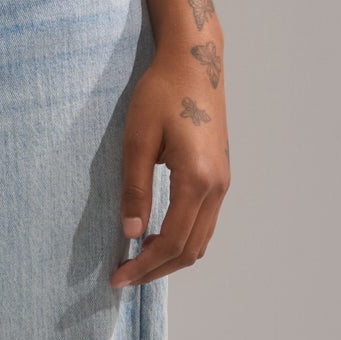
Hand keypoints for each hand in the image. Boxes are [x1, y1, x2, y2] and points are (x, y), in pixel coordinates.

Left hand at [110, 35, 229, 285]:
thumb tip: (131, 233)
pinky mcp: (220, 175)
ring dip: (171, 257)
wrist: (195, 63)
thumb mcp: (137, 139)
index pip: (172, 242)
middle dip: (156, 269)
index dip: (144, 266)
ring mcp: (223, 182)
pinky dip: (183, 239)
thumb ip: (135, 188)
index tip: (117, 277)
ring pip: (201, 239)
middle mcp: (217, 186)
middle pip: (191, 249)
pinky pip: (204, 221)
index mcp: (197, 179)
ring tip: (137, 261)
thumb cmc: (162, 93)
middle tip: (123, 276)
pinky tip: (156, 235)